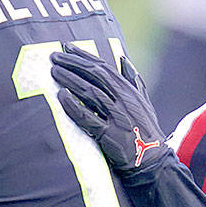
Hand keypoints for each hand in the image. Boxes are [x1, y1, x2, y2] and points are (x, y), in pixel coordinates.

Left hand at [50, 45, 170, 177]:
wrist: (151, 159)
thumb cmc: (145, 129)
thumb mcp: (143, 102)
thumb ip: (133, 80)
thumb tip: (124, 59)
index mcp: (129, 90)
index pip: (104, 67)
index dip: (84, 56)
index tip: (68, 47)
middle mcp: (123, 100)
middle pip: (95, 75)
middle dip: (73, 63)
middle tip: (54, 56)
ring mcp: (116, 117)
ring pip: (89, 92)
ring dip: (70, 80)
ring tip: (54, 72)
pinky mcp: (108, 135)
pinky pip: (87, 117)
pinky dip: (73, 106)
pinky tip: (61, 96)